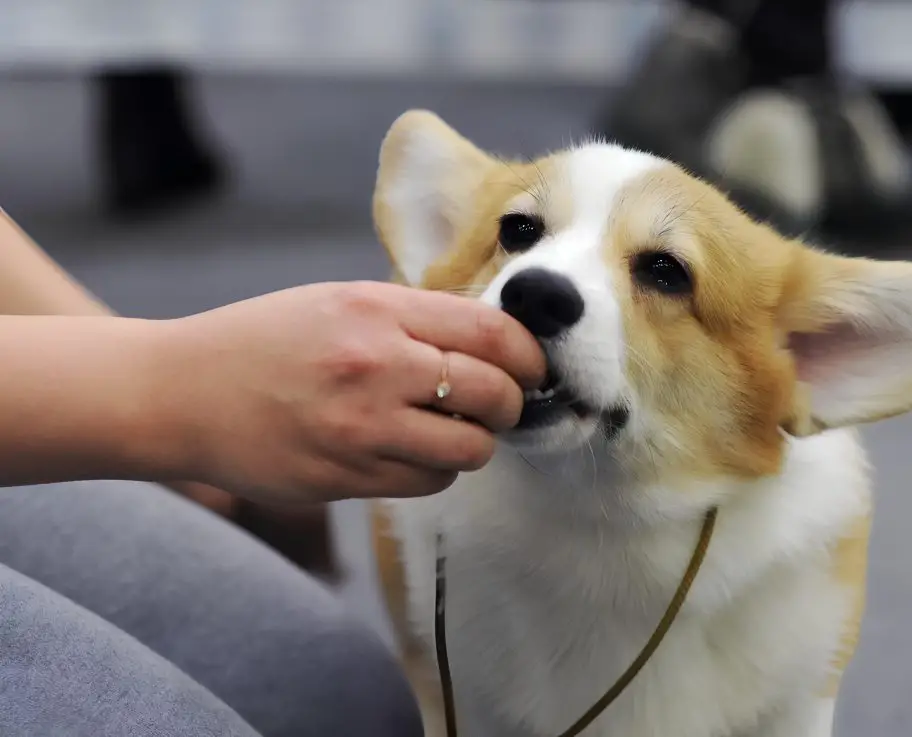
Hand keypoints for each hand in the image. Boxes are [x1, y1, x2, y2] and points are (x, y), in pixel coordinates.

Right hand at [158, 281, 544, 502]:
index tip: (533, 368)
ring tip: (452, 429)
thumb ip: (415, 316)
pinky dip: (435, 469)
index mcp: (377, 310)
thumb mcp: (339, 301)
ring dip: (474, 443)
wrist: (182, 392)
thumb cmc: (265, 340)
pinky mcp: (346, 478)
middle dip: (511, 404)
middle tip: (501, 405)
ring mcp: (361, 428)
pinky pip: (428, 482)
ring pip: (469, 450)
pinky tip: (410, 451)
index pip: (492, 333)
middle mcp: (376, 366)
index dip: (529, 356)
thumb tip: (494, 343)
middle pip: (494, 395)